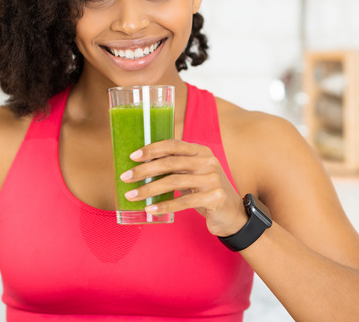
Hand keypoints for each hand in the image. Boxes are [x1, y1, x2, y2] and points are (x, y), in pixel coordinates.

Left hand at [120, 139, 247, 236]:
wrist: (232, 214)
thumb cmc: (205, 192)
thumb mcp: (192, 174)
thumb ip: (175, 167)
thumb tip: (140, 166)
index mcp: (201, 151)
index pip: (173, 145)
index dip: (152, 149)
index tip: (132, 156)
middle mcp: (208, 162)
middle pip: (170, 163)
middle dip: (144, 170)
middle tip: (125, 177)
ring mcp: (213, 179)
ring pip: (174, 182)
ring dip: (149, 189)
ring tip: (132, 196)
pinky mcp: (215, 198)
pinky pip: (183, 202)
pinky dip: (164, 206)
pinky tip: (150, 210)